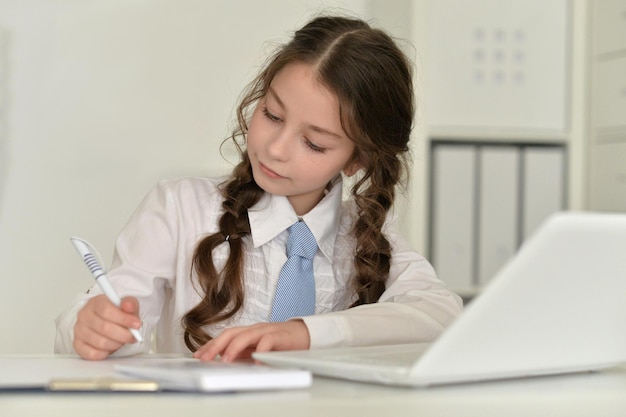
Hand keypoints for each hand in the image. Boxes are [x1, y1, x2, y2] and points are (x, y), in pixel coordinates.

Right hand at [73, 295, 141, 359]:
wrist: (107, 321)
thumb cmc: (116, 313)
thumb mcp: (127, 306)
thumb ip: (130, 304)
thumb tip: (128, 306)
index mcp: (95, 302)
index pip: (107, 310)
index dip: (124, 319)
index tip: (136, 324)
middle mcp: (84, 315)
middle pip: (104, 328)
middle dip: (123, 334)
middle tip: (133, 336)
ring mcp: (79, 330)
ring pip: (100, 342)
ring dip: (116, 344)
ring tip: (122, 341)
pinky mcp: (78, 344)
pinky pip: (92, 354)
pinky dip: (105, 353)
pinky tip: (111, 348)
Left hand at [193, 320, 309, 361]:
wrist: (304, 334)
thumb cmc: (280, 343)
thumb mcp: (258, 349)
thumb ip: (244, 354)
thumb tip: (225, 363)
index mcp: (248, 332)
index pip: (225, 336)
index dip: (211, 345)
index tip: (197, 355)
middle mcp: (255, 329)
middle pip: (231, 333)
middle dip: (215, 345)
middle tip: (204, 358)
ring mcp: (267, 330)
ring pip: (246, 335)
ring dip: (233, 348)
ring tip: (225, 360)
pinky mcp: (280, 335)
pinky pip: (268, 341)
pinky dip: (260, 350)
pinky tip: (256, 360)